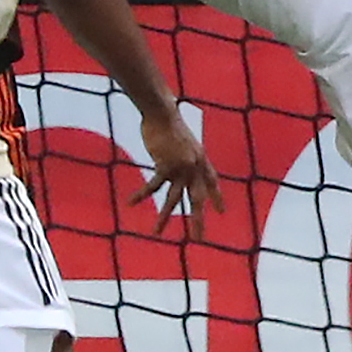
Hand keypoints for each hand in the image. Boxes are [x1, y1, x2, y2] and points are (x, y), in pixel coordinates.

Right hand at [135, 106, 223, 233]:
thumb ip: (185, 154)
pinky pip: (152, 186)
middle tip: (200, 238)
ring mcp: (181, 168)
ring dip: (164, 217)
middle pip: (198, 198)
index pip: (213, 182)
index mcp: (201, 160)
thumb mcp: (184, 141)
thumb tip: (181, 162)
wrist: (163, 113)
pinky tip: (130, 203)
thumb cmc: (169, 124)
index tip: (221, 211)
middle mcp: (194, 167)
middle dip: (198, 219)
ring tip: (156, 233)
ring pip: (173, 199)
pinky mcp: (166, 166)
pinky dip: (141, 195)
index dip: (216, 197)